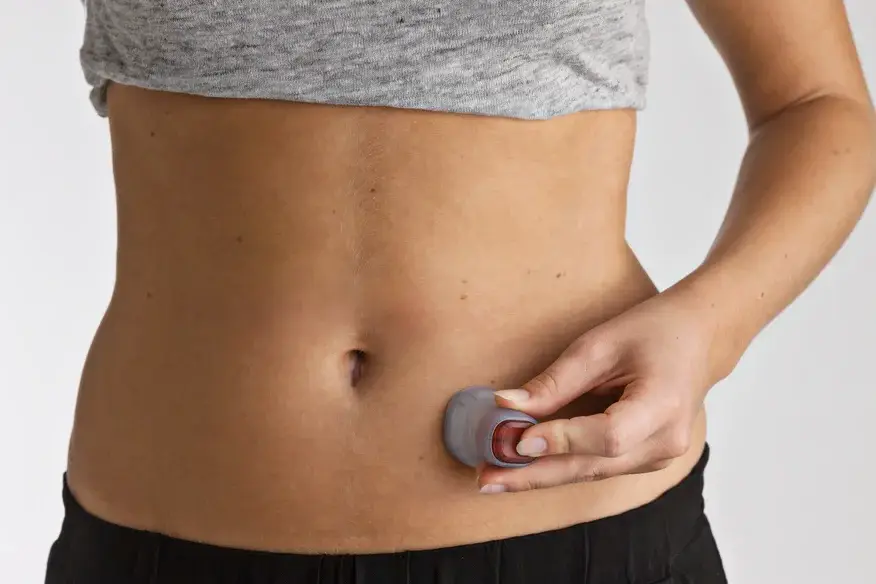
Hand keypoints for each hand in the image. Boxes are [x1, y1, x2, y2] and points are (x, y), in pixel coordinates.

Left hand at [478, 289, 722, 492]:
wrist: (699, 339)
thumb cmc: (654, 331)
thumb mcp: (601, 344)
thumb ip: (557, 380)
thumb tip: (507, 405)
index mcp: (663, 406)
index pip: (607, 435)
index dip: (561, 440)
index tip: (517, 440)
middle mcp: (665, 443)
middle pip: (592, 467)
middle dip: (533, 475)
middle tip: (487, 479)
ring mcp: (658, 457)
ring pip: (589, 472)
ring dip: (539, 475)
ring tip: (493, 477)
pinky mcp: (644, 459)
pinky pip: (595, 467)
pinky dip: (559, 466)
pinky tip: (522, 468)